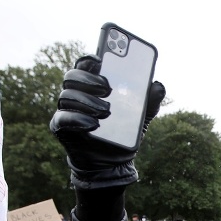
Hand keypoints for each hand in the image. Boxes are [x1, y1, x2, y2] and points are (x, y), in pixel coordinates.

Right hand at [49, 54, 165, 188]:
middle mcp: (76, 93)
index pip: (85, 64)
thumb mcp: (141, 118)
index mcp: (92, 84)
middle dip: (89, 79)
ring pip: (66, 96)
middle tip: (108, 88)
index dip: (90, 59)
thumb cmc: (123, 133)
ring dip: (87, 101)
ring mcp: (66, 110)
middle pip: (72, 76)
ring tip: (106, 111)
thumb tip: (159, 86)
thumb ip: (149, 101)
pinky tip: (94, 124)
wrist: (112, 162)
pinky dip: (77, 119)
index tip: (101, 59)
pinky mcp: (61, 128)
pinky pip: (62, 119)